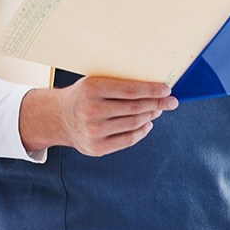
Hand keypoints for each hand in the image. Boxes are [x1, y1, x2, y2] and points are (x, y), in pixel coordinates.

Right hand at [19, 77, 177, 156]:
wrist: (57, 118)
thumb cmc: (82, 96)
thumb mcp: (95, 81)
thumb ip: (119, 83)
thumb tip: (153, 87)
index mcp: (93, 88)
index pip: (131, 90)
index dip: (152, 90)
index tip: (167, 89)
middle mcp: (92, 110)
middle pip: (135, 108)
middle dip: (157, 104)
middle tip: (171, 101)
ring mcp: (94, 131)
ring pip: (133, 124)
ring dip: (151, 116)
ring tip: (158, 110)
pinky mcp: (96, 148)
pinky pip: (127, 140)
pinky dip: (141, 131)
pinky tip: (147, 124)